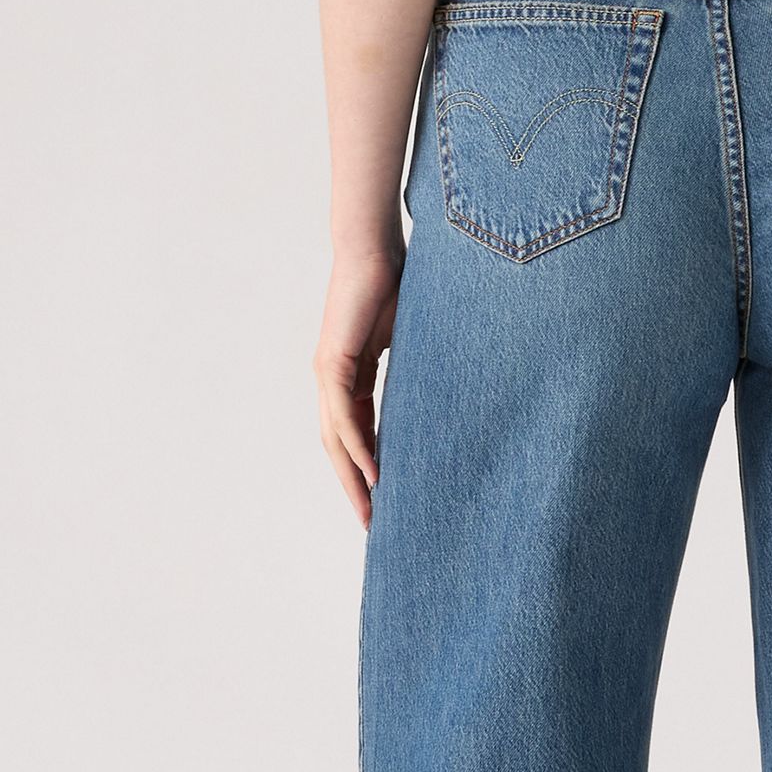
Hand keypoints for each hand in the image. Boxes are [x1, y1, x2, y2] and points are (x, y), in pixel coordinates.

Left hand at [314, 245, 402, 527]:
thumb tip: (443, 393)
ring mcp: (328, 372)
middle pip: (338, 447)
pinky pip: (344, 415)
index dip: (368, 469)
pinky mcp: (331, 362)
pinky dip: (356, 446)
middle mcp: (332, 379)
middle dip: (355, 487)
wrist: (375, 247)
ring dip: (353, 477)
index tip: (385, 502)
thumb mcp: (411, 340)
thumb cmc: (397, 284)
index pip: (356, 434)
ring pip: (336, 439)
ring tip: (372, 511)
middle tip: (374, 525)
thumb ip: (416, 369)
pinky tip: (372, 471)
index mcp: (350, 376)